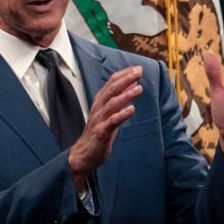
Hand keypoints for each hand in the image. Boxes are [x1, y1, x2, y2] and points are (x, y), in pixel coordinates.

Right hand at [68, 66, 143, 188]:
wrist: (84, 155)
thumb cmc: (99, 133)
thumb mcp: (110, 113)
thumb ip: (120, 99)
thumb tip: (133, 84)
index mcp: (100, 102)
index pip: (111, 83)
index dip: (124, 74)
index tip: (137, 68)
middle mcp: (98, 108)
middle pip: (111, 89)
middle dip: (126, 79)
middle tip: (139, 72)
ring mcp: (99, 120)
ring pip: (112, 103)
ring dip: (126, 95)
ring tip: (139, 89)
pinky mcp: (101, 132)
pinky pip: (112, 122)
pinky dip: (122, 114)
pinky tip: (132, 109)